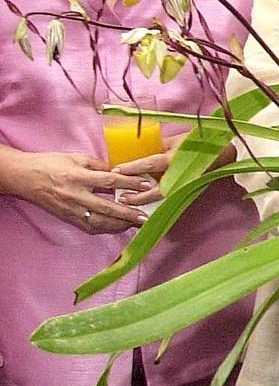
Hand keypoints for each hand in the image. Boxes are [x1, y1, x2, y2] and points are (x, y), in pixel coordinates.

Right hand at [0, 149, 149, 233]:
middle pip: (106, 207)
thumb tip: (118, 172)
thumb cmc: (51, 164)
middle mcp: (75, 195)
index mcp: (78, 177)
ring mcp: (71, 209)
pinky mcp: (67, 218)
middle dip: (128, 213)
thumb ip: (98, 165)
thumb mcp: (76, 157)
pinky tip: (117, 226)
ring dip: (119, 225)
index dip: (130, 182)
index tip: (147, 184)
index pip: (110, 180)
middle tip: (145, 217)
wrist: (25, 178)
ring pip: (98, 222)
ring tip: (135, 224)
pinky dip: (105, 228)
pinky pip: (89, 226)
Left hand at [110, 131, 234, 205]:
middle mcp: (180, 173)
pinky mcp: (189, 189)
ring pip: (162, 197)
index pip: (149, 164)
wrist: (225, 154)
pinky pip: (169, 197)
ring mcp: (185, 184)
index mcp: (175, 158)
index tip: (116, 170)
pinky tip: (146, 203)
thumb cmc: (199, 143)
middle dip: (137, 195)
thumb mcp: (177, 139)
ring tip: (129, 201)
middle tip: (121, 196)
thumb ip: (159, 146)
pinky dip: (156, 201)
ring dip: (145, 201)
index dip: (132, 168)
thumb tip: (138, 150)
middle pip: (155, 189)